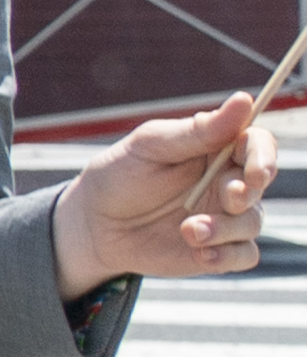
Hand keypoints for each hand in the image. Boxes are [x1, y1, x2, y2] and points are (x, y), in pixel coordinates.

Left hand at [49, 92, 274, 295]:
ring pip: (252, 221)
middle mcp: (227, 180)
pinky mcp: (218, 249)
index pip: (257, 144)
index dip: (263, 155)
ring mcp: (225, 216)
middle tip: (229, 196)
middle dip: (248, 191)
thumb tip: (244, 100)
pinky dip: (228, 256)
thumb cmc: (119, 175)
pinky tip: (202, 254)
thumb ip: (196, 131)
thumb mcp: (150, 147)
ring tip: (189, 230)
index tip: (256, 170)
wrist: (93, 225)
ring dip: (226, 227)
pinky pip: (243, 255)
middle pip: (260, 182)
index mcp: (216, 148)